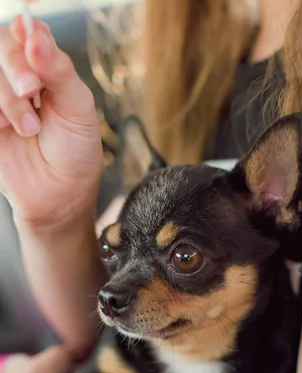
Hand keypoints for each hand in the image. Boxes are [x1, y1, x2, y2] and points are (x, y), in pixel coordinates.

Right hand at [0, 18, 102, 228]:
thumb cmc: (74, 153)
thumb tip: (35, 31)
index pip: (28, 34)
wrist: (59, 196)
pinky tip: (4, 128)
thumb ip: (58, 70)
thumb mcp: (79, 108)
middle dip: (15, 67)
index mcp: (46, 68)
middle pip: (1, 47)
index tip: (30, 40)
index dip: (26, 36)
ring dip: (6, 98)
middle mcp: (19, 78)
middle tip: (31, 90)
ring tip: (29, 128)